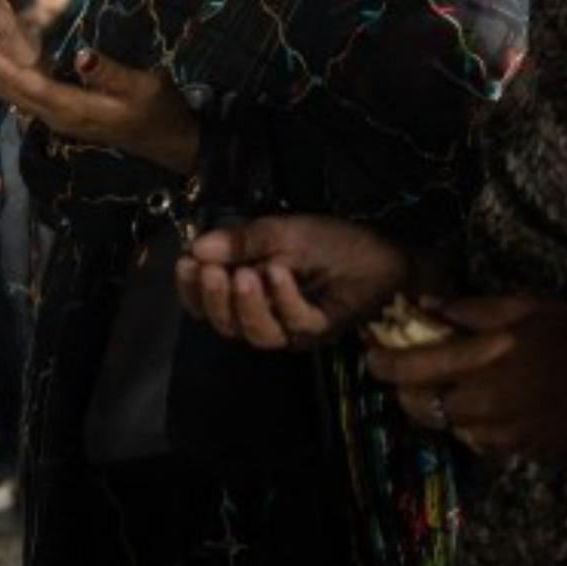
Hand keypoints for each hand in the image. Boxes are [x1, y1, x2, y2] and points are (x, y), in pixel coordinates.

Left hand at [0, 35, 198, 174]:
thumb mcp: (144, 87)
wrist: (169, 141)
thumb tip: (82, 57)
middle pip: (3, 87)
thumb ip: (111, 73)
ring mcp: (55, 116)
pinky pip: (18, 90)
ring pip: (7, 90)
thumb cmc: (159, 111)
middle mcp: (54, 116)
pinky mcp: (58, 111)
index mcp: (70, 109)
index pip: (19, 82)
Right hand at [179, 216, 416, 350]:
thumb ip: (241, 241)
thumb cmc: (331, 242)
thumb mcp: (280, 232)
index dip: (192, 290)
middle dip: (216, 300)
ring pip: (259, 334)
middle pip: (229, 326)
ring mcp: (294, 329)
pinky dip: (286, 299)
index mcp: (249, 294)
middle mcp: (267, 318)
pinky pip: (297, 323)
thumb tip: (197, 247)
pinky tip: (280, 273)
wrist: (381, 252)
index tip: (185, 264)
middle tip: (212, 272)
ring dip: (248, 305)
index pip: (208, 304)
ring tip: (246, 274)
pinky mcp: (321, 329)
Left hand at [363, 296, 566, 458]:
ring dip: (437, 411)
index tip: (369, 357)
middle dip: (405, 391)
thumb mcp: (525, 305)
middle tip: (402, 374)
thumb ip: (472, 310)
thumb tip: (427, 307)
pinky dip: (469, 426)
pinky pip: (480, 442)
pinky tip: (480, 406)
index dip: (384, 365)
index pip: (414, 370)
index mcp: (484, 361)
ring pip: (449, 428)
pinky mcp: (524, 451)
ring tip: (441, 389)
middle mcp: (487, 403)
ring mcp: (505, 433)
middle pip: (423, 407)